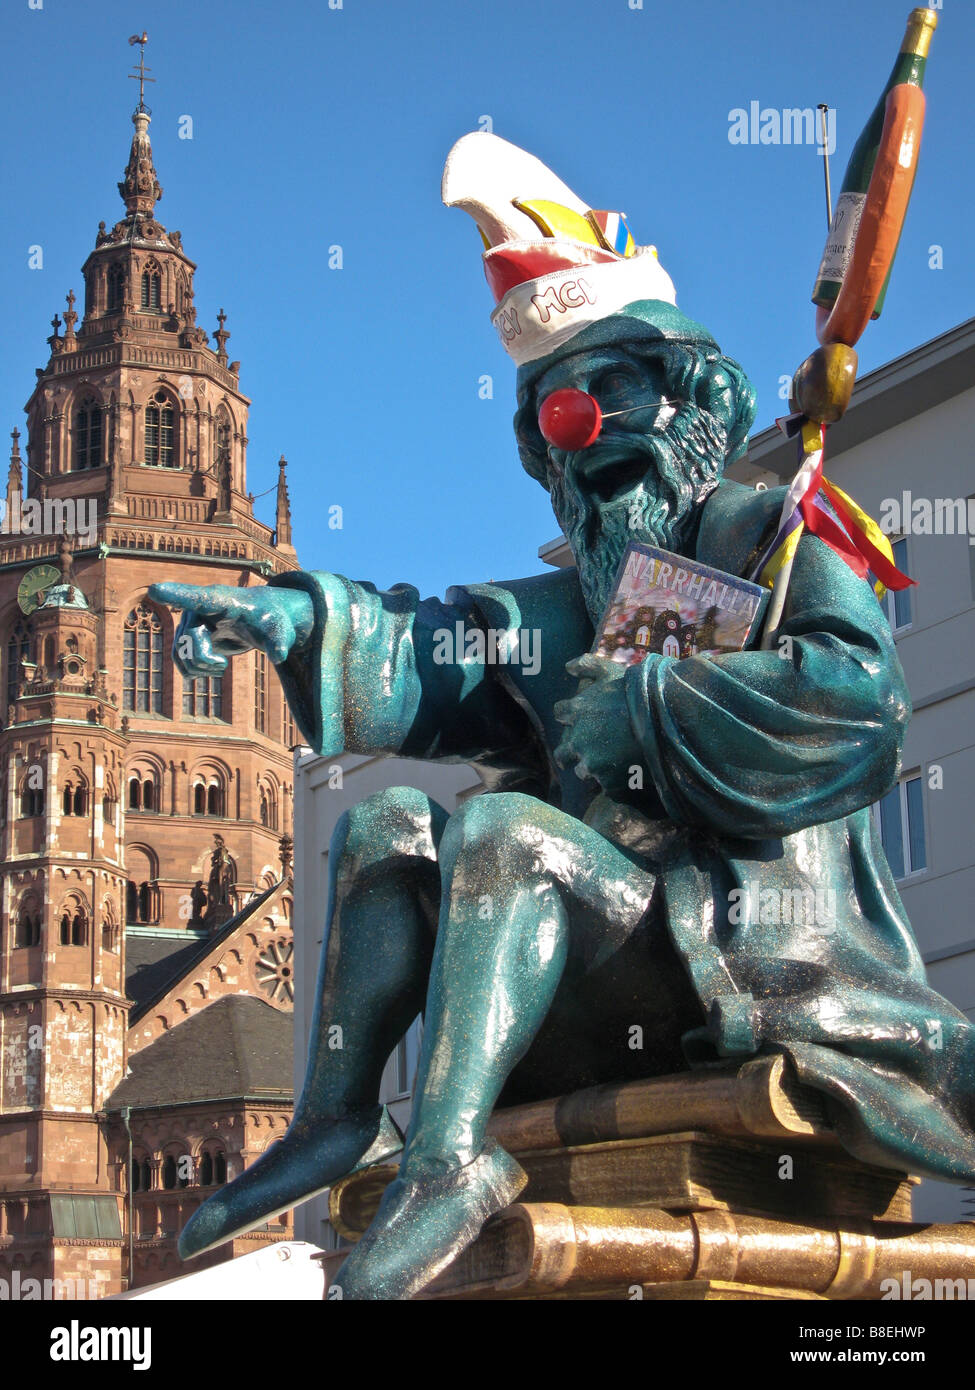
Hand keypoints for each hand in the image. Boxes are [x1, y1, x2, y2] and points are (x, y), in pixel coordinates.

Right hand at [148, 582, 314, 677]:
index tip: (155, 589)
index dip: (176, 595)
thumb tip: (279, 656)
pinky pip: (180, 658)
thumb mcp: (279, 631)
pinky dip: (192, 671)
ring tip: (220, 667)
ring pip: (180, 652)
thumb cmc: (270, 620)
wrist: (261, 620)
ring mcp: (192, 622)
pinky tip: (212, 669)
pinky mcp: (191, 636)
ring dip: (198, 668)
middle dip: (203, 659)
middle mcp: (199, 609)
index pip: (195, 597)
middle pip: (188, 639)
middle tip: (223, 666)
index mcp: (220, 600)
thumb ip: (278, 642)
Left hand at [553, 653, 644, 795]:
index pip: (560, 714)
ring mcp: (592, 763)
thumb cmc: (639, 693)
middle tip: (587, 753)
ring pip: (583, 771)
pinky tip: (628, 772)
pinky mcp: (608, 782)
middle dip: (572, 753)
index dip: (570, 717)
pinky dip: (614, 781)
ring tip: (614, 764)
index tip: (579, 720)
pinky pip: (605, 786)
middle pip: (562, 753)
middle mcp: (578, 739)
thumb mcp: (612, 671)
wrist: (668, 721)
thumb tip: (567, 666)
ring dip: (594, 768)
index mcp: (577, 711)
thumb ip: (587, 664)